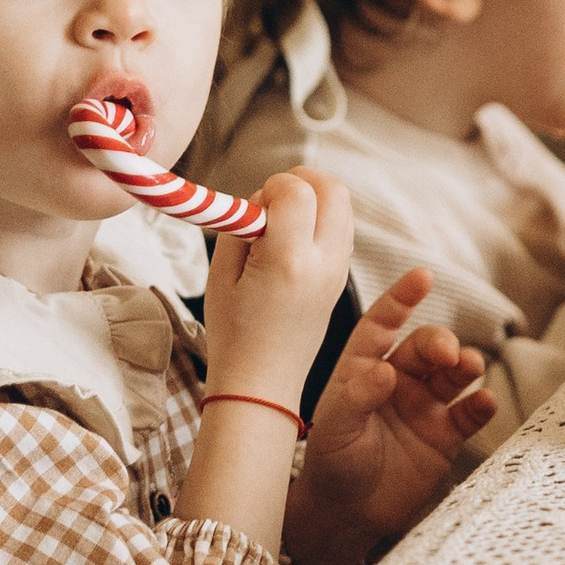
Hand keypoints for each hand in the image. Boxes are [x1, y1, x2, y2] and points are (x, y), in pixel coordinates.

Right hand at [203, 168, 353, 403]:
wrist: (262, 385)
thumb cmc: (232, 334)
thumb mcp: (220, 275)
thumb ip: (241, 225)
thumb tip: (261, 197)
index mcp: (288, 261)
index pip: (296, 190)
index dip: (273, 185)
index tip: (255, 205)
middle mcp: (322, 263)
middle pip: (333, 189)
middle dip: (302, 180)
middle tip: (274, 198)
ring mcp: (338, 273)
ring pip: (343, 206)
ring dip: (315, 198)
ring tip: (283, 221)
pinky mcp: (342, 280)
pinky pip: (342, 230)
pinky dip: (323, 219)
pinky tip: (295, 240)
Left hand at [283, 273, 494, 564]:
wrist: (346, 515)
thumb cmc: (331, 464)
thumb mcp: (334, 430)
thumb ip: (357, 398)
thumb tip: (387, 371)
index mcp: (363, 367)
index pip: (383, 323)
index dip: (402, 298)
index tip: (423, 276)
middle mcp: (398, 380)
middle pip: (426, 347)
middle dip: (440, 342)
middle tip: (446, 352)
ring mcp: (424, 406)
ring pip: (453, 373)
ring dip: (466, 364)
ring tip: (469, 367)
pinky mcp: (445, 436)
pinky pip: (469, 414)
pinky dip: (481, 405)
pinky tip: (484, 402)